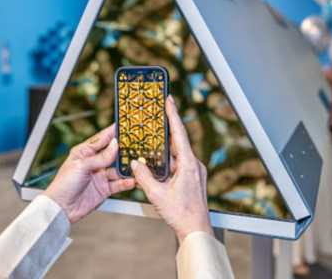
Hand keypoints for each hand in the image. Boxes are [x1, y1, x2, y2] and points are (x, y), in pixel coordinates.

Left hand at [44, 125, 134, 222]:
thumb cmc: (64, 184)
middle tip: (137, 144)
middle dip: (124, 149)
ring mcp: (100, 175)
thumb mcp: (81, 166)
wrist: (61, 208)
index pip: (102, 138)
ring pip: (118, 169)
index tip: (124, 125)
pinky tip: (132, 180)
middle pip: (113, 153)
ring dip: (127, 167)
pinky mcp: (105, 188)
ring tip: (137, 164)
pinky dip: (126, 182)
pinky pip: (119, 183)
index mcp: (85, 152)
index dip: (113, 131)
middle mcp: (94, 162)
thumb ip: (101, 157)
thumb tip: (115, 145)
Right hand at [131, 95, 212, 243]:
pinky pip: (180, 163)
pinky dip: (169, 159)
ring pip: (178, 153)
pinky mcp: (193, 178)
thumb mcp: (157, 194)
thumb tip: (136, 164)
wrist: (196, 230)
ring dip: (166, 146)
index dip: (173, 115)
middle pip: (179, 141)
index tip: (169, 99)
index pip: (180, 133)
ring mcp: (195, 171)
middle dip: (168, 127)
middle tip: (159, 112)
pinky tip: (158, 161)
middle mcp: (194, 164)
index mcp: (188, 164)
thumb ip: (144, 177)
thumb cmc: (181, 214)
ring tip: (153, 137)